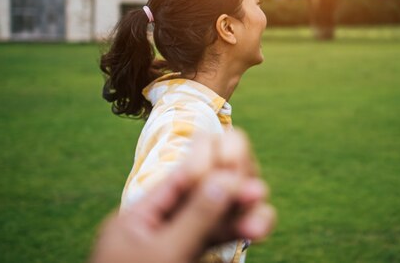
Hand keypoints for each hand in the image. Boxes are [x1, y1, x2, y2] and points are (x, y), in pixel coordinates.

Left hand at [90, 130, 275, 262]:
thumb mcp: (163, 255)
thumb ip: (195, 217)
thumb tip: (225, 178)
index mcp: (136, 220)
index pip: (176, 183)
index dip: (207, 163)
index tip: (236, 147)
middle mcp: (155, 232)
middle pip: (198, 203)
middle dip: (230, 196)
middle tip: (258, 191)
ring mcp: (171, 252)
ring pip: (211, 230)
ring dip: (239, 222)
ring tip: (263, 222)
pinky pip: (211, 250)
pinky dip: (232, 240)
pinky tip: (253, 231)